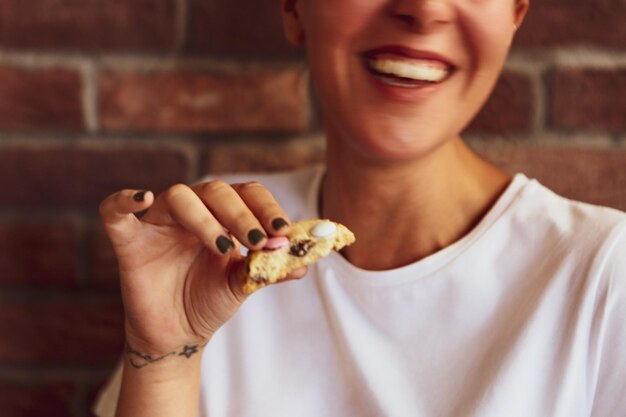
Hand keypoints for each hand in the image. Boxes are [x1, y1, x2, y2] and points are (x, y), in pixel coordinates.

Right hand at [99, 180, 304, 356]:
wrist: (177, 334)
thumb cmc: (209, 301)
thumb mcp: (244, 284)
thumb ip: (269, 269)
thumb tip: (303, 262)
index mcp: (222, 215)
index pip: (246, 194)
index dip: (266, 208)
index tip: (284, 233)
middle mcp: (192, 212)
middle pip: (215, 191)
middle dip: (241, 215)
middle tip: (259, 241)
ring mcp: (159, 224)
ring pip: (179, 197)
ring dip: (205, 218)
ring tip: (225, 247)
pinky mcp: (129, 242)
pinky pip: (115, 212)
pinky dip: (123, 201)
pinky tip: (143, 197)